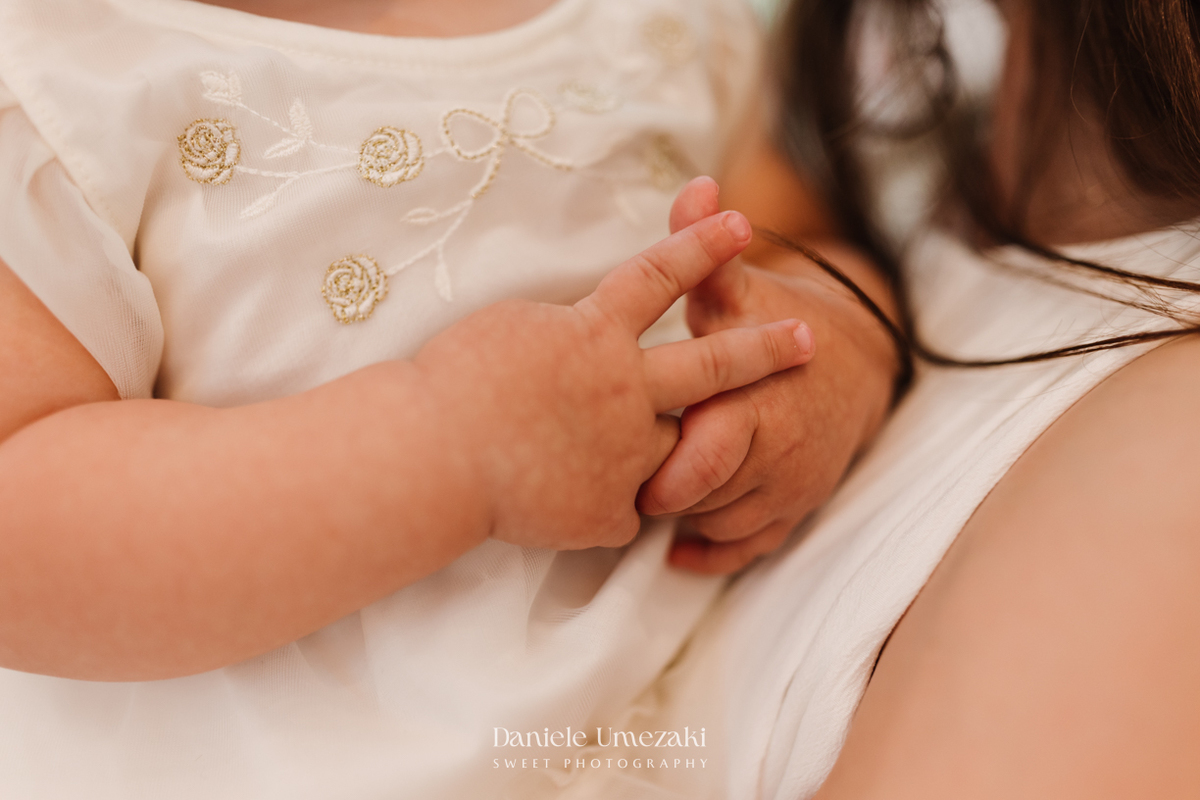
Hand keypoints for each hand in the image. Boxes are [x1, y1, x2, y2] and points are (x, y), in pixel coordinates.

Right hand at [414, 191, 813, 551]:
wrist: (433, 456)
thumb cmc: (452, 382)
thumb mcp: (515, 328)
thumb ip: (570, 330)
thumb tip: (592, 333)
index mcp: (596, 335)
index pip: (661, 277)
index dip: (703, 246)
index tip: (742, 222)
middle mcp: (627, 391)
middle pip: (713, 366)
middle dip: (766, 350)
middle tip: (808, 339)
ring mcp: (625, 455)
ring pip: (678, 452)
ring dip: (674, 450)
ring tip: (693, 453)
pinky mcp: (610, 513)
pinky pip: (622, 512)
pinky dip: (599, 507)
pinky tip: (563, 505)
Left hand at [638, 177, 899, 573]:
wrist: (859, 359)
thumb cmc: (784, 319)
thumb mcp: (743, 289)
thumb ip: (707, 256)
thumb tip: (695, 186)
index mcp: (761, 401)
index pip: (705, 454)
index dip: (660, 469)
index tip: (616, 460)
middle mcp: (780, 455)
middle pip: (704, 498)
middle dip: (660, 492)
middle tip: (612, 480)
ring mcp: (790, 490)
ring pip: (721, 526)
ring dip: (680, 519)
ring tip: (636, 502)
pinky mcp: (795, 512)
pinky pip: (749, 551)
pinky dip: (710, 555)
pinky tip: (675, 551)